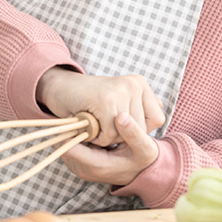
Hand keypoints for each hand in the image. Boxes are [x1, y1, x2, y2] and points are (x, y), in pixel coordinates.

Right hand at [35, 68, 165, 146]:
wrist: (60, 89)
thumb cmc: (90, 100)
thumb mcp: (119, 101)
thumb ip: (140, 105)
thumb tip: (161, 107)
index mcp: (141, 83)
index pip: (157, 119)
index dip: (138, 130)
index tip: (119, 123)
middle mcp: (135, 84)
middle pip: (141, 129)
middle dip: (121, 135)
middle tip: (102, 122)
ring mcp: (121, 90)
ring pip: (125, 133)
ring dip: (107, 137)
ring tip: (95, 121)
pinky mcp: (107, 99)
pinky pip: (110, 134)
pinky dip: (97, 137)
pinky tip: (88, 123)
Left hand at [61, 112, 159, 187]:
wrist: (143, 175)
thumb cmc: (144, 160)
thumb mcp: (145, 148)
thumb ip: (133, 133)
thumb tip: (121, 116)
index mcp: (98, 166)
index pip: (70, 146)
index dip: (70, 128)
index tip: (73, 113)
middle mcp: (84, 170)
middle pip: (65, 145)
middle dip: (70, 129)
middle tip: (76, 113)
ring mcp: (81, 168)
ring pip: (66, 145)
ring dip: (73, 132)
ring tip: (80, 118)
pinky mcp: (81, 163)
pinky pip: (72, 146)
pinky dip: (77, 136)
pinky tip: (87, 126)